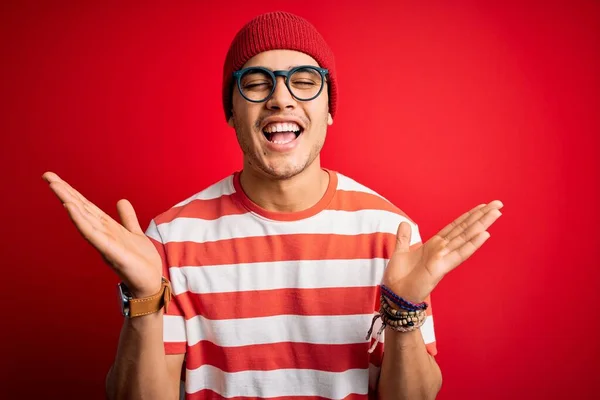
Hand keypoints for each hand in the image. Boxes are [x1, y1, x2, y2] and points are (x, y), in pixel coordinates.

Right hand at [42, 171, 162, 297]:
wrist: (150, 284)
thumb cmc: (141, 262)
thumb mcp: (134, 234)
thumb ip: (127, 218)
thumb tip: (121, 200)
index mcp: (107, 228)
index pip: (87, 206)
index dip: (73, 192)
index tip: (55, 178)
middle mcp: (102, 234)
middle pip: (81, 209)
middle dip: (65, 192)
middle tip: (47, 175)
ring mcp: (104, 243)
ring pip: (84, 219)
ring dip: (69, 202)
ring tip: (56, 186)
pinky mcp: (111, 252)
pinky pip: (93, 235)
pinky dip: (81, 221)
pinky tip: (71, 208)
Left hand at [382, 200, 503, 302]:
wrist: (395, 295)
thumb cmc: (399, 277)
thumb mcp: (401, 252)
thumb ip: (404, 238)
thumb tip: (403, 223)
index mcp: (434, 246)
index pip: (455, 227)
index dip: (469, 216)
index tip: (483, 205)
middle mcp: (442, 250)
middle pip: (465, 229)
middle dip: (481, 216)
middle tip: (498, 203)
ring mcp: (443, 258)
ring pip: (466, 238)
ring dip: (481, 225)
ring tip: (496, 213)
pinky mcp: (441, 268)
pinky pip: (459, 254)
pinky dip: (472, 244)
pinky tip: (485, 234)